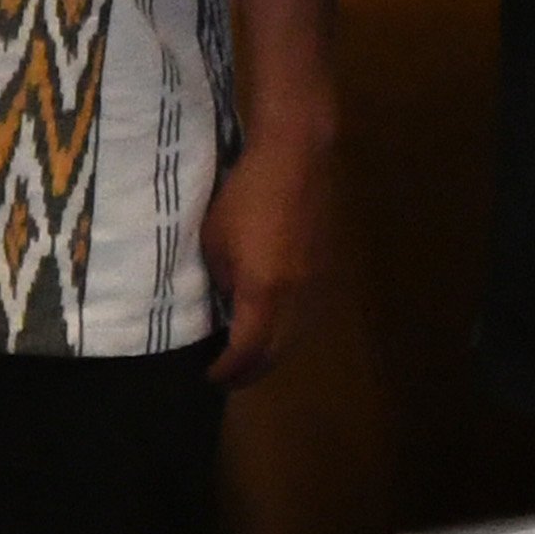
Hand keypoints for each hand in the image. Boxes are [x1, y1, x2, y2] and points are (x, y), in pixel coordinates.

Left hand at [203, 130, 331, 382]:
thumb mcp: (215, 241)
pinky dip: (288, 330)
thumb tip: (226, 302)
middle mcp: (296, 296)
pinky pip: (307, 313)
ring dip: (272, 352)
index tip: (209, 376)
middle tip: (229, 377)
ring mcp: (315, 282)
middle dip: (251, 371)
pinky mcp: (325, 267)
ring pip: (296, 335)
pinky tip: (273, 324)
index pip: (247, 351)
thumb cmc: (245, 195)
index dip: (227, 370)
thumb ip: (222, 281)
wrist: (295, 157)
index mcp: (264, 292)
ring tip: (250, 357)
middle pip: (277, 352)